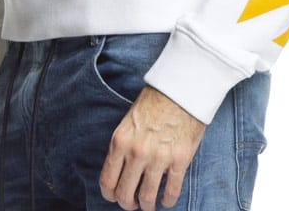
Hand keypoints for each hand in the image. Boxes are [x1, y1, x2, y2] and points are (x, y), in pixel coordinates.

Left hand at [99, 86, 204, 210]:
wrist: (181, 88)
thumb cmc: (155, 102)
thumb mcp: (129, 121)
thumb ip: (123, 146)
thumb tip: (121, 171)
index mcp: (120, 141)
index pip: (107, 181)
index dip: (110, 194)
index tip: (115, 196)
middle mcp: (136, 152)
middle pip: (125, 195)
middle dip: (128, 204)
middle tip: (133, 203)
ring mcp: (158, 157)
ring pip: (147, 197)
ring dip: (148, 205)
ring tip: (150, 204)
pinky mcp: (179, 160)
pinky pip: (171, 191)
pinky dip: (168, 200)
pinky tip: (167, 199)